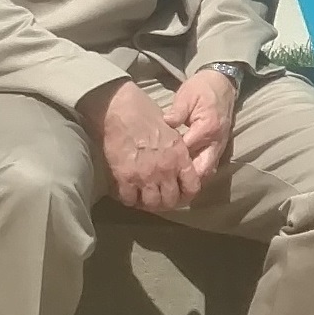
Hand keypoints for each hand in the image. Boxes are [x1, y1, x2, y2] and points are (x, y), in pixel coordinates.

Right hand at [86, 78, 198, 212]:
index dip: (186, 194)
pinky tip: (128, 193)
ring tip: (143, 198)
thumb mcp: (172, 131)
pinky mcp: (125, 177)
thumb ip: (178, 151)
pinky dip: (129, 199)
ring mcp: (145, 176)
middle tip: (159, 198)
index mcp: (180, 157)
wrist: (121, 109)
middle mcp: (165, 170)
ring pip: (151, 204)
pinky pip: (129, 199)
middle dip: (166, 202)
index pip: (192, 187)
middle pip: (170, 201)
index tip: (179, 194)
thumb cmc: (146, 114)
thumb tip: (181, 164)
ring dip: (148, 203)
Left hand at [163, 65, 239, 183]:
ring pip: (207, 172)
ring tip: (172, 188)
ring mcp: (219, 146)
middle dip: (184, 181)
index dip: (171, 161)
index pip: (187, 151)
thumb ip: (177, 112)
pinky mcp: (218, 148)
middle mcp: (215, 141)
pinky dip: (197, 175)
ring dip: (191, 181)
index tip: (154, 166)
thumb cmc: (202, 88)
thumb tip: (164, 124)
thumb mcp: (187, 95)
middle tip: (164, 186)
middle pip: (200, 170)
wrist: (222, 83)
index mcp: (207, 128)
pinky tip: (182, 179)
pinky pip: (209, 167)